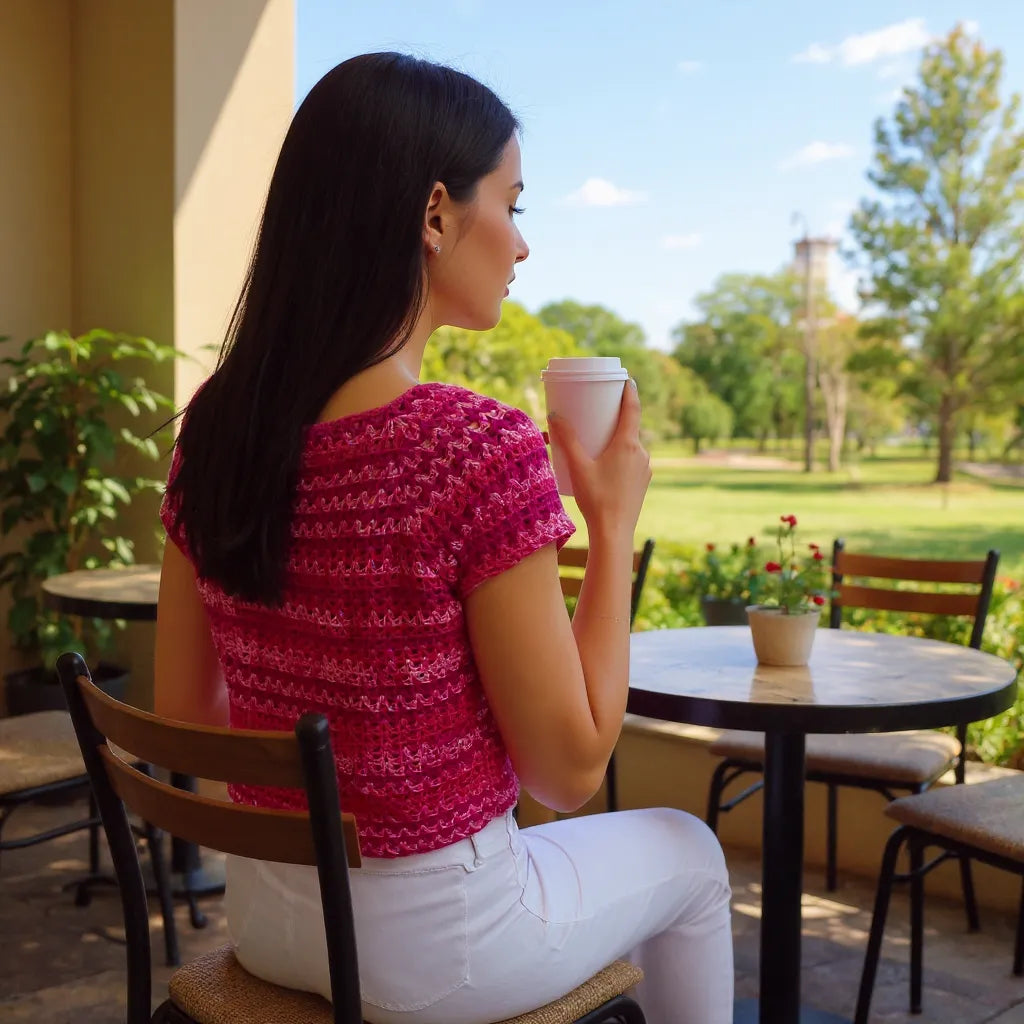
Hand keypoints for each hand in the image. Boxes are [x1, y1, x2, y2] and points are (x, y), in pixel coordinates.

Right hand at [547, 380, 650, 537]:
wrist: (614, 532)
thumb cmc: (596, 499)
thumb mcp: (577, 466)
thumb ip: (566, 440)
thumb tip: (554, 416)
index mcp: (628, 444)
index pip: (633, 409)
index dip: (630, 391)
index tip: (626, 379)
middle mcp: (641, 454)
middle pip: (631, 427)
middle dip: (618, 417)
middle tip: (603, 410)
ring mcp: (644, 470)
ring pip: (632, 446)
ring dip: (619, 439)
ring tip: (601, 439)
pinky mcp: (642, 483)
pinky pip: (633, 461)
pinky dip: (622, 456)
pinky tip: (608, 464)